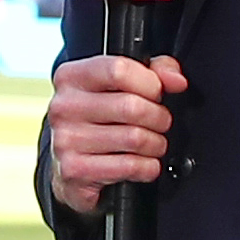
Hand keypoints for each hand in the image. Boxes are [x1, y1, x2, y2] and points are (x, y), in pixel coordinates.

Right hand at [40, 53, 182, 205]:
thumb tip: (176, 80)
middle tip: (159, 123)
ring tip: (151, 144)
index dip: (150, 83)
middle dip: (159, 118)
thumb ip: (153, 72)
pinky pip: (130, 166)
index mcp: (71, 77)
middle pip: (131, 106)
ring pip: (135, 138)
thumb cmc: (100, 122)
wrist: (72, 166)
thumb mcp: (121, 87)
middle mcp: (64, 106)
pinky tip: (141, 164)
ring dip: (155, 144)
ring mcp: (66, 139)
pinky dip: (147, 167)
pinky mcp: (74, 169)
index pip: (119, 70)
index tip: (156, 92)